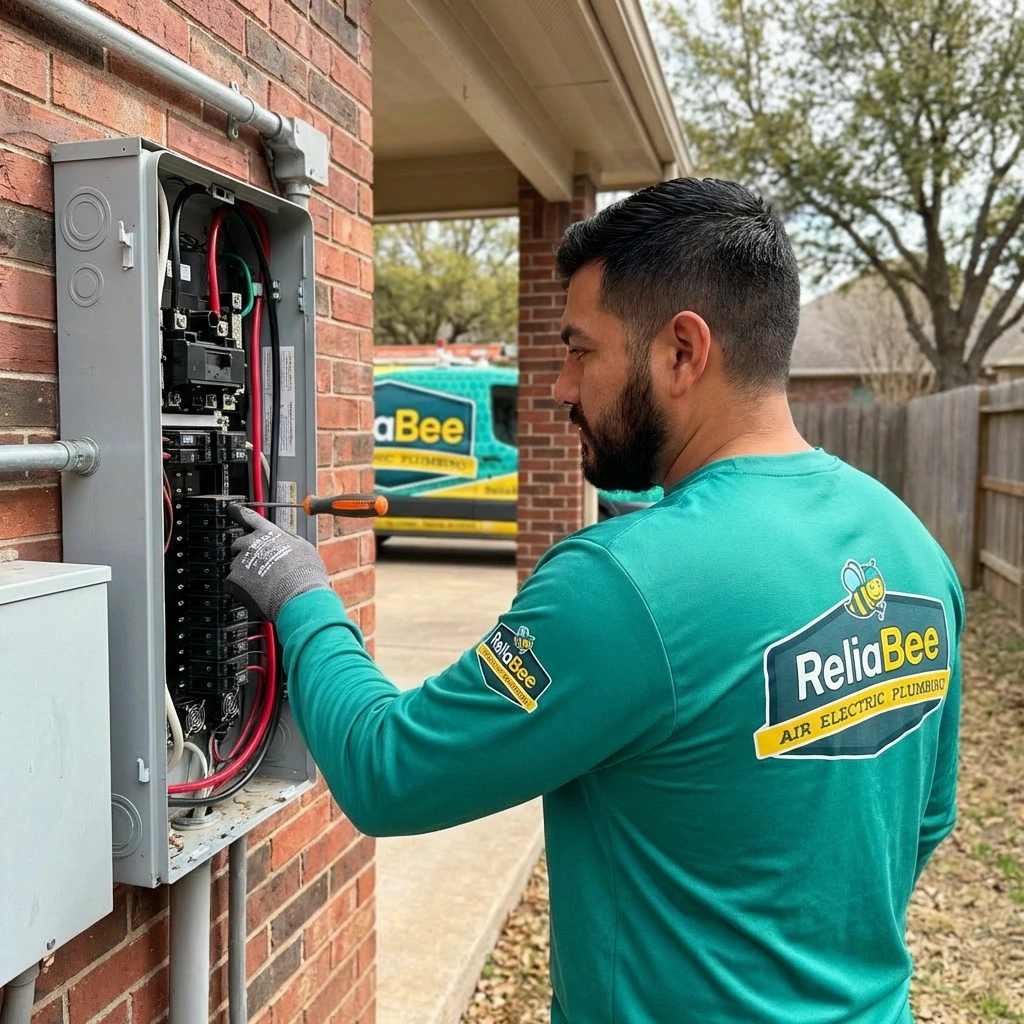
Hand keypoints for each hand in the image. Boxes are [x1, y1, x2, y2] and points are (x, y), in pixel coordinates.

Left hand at [227, 505, 329, 621]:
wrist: (299, 596)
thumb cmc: (305, 573)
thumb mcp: (305, 548)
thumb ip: (289, 540)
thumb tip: (285, 540)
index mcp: (268, 533)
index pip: (251, 518)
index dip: (241, 512)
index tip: (233, 509)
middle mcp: (251, 543)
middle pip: (240, 543)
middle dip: (247, 552)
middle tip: (260, 564)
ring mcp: (241, 561)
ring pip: (238, 564)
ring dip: (246, 572)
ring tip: (264, 583)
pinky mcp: (234, 579)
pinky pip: (233, 582)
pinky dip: (242, 588)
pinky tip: (257, 592)